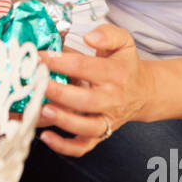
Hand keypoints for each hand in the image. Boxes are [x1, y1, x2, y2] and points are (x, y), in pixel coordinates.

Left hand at [36, 24, 151, 157]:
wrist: (144, 92)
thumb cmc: (125, 66)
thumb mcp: (123, 42)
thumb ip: (108, 34)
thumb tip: (89, 37)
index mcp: (115, 74)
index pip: (85, 67)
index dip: (60, 61)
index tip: (39, 57)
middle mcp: (112, 99)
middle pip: (85, 100)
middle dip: (59, 93)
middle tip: (37, 84)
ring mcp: (106, 119)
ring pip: (86, 127)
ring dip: (63, 121)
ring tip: (42, 110)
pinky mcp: (100, 134)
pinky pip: (83, 146)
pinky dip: (65, 146)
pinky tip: (47, 137)